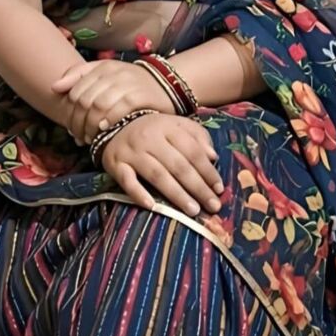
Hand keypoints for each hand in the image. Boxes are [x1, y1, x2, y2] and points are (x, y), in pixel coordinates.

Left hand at [51, 59, 174, 144]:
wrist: (167, 84)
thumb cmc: (132, 84)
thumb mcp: (106, 75)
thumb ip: (79, 77)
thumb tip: (54, 87)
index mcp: (102, 67)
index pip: (76, 91)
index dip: (70, 113)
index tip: (71, 128)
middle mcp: (114, 73)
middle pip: (85, 100)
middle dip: (79, 123)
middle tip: (79, 138)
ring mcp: (128, 83)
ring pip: (98, 105)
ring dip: (91, 126)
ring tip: (90, 138)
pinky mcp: (141, 96)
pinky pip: (118, 110)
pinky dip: (108, 122)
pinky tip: (105, 131)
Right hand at [101, 113, 224, 217]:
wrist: (115, 124)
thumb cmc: (154, 130)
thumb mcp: (177, 126)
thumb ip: (198, 137)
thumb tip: (213, 156)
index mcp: (168, 127)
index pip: (192, 151)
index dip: (208, 171)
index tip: (220, 189)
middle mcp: (149, 139)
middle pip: (178, 165)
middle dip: (198, 187)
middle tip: (212, 205)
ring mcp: (132, 152)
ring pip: (157, 175)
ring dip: (176, 194)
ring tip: (193, 210)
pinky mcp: (116, 165)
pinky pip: (127, 181)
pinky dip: (138, 194)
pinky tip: (151, 206)